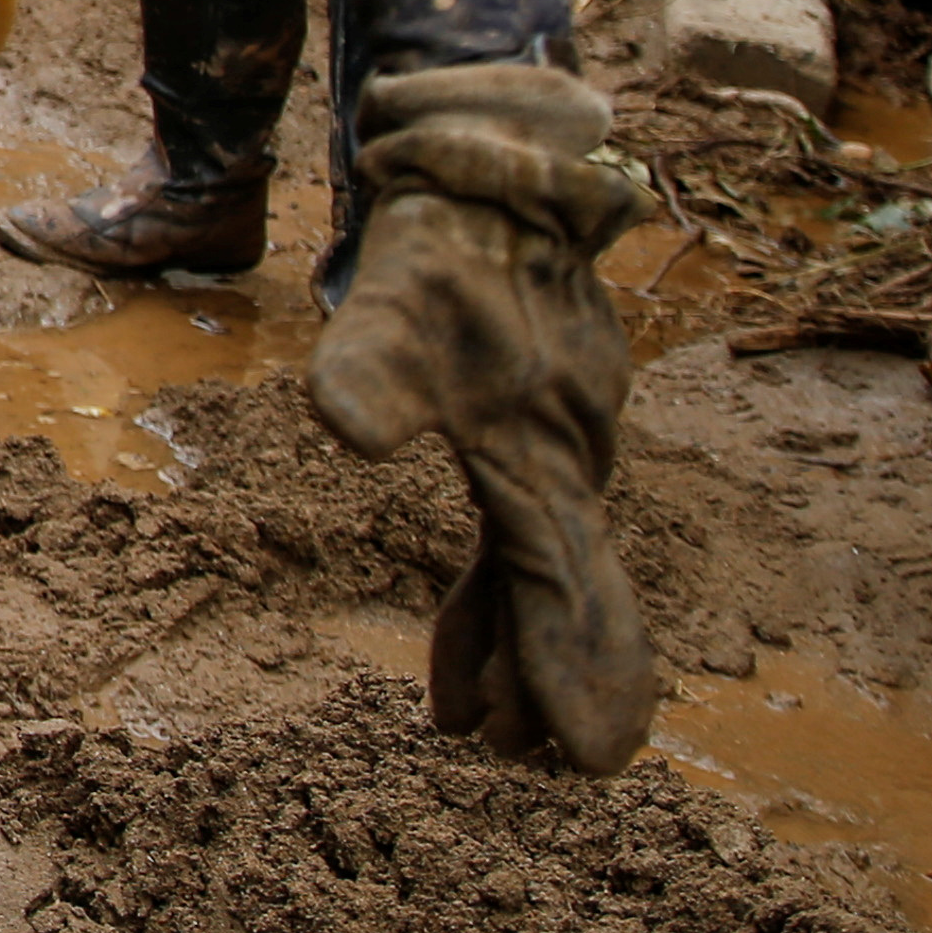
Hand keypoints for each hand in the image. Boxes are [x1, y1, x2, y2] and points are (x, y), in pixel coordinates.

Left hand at [311, 62, 648, 771]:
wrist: (490, 162)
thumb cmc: (447, 237)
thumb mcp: (399, 301)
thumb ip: (372, 371)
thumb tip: (342, 431)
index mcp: (546, 452)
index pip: (564, 587)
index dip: (572, 671)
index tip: (589, 761)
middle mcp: (570, 461)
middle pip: (566, 598)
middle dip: (551, 685)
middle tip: (531, 770)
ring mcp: (557, 448)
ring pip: (543, 576)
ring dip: (516, 654)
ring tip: (480, 735)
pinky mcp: (532, 434)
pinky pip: (521, 544)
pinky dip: (496, 605)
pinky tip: (462, 657)